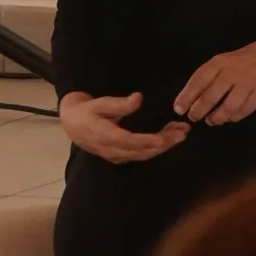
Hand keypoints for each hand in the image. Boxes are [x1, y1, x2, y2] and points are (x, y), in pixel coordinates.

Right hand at [59, 92, 187, 163]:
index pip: (130, 142)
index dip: (148, 141)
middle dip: (164, 143)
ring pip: (144, 154)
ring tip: (181, 133)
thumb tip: (138, 98)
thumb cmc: (86, 111)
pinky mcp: (121, 157)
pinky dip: (156, 148)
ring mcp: (117, 156)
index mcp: (106, 137)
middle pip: (142, 151)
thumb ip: (119, 103)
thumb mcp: (99, 103)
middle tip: (182, 133)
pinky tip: (168, 137)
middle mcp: (113, 150)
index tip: (164, 138)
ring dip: (164, 145)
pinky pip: (141, 155)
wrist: (72, 124)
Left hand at [174, 26, 255, 125]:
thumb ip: (212, 76)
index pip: (198, 80)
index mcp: (220, 62)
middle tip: (194, 118)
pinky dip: (235, 117)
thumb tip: (192, 97)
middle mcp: (232, 72)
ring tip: (212, 121)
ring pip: (227, 107)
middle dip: (199, 111)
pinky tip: (230, 118)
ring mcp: (247, 83)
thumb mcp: (227, 60)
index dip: (186, 96)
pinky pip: (244, 110)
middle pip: (210, 97)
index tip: (178, 109)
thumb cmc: (248, 58)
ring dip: (217, 118)